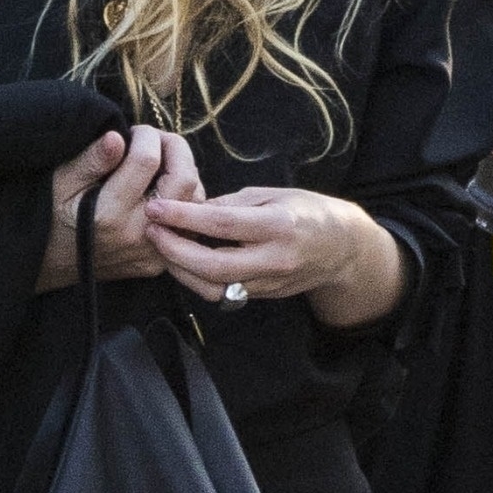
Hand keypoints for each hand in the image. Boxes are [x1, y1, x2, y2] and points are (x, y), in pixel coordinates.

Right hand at [38, 122, 203, 288]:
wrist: (50, 265)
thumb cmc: (51, 217)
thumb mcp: (60, 182)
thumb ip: (90, 160)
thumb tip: (117, 137)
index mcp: (108, 214)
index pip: (147, 160)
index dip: (146, 135)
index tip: (134, 132)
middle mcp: (136, 236)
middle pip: (183, 179)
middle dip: (176, 147)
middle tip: (156, 139)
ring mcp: (152, 252)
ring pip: (194, 200)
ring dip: (184, 171)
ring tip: (160, 161)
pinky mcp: (159, 262)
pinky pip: (187, 223)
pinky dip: (183, 198)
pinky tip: (163, 188)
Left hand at [146, 185, 407, 329]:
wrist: (342, 249)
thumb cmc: (306, 212)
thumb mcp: (272, 194)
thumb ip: (231, 204)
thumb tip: (190, 207)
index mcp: (279, 225)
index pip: (222, 224)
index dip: (183, 217)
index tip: (155, 207)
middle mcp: (274, 259)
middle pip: (213, 265)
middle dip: (175, 251)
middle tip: (151, 231)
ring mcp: (269, 283)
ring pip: (214, 287)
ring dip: (181, 270)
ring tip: (161, 247)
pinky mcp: (262, 297)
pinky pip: (222, 293)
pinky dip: (197, 279)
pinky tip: (182, 262)